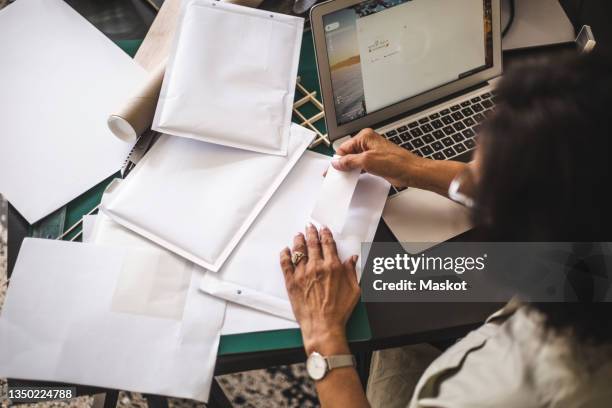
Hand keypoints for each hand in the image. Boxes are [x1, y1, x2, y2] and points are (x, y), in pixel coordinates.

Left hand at [280, 224, 359, 354]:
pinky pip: (285, 264)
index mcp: (332, 267)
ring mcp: (302, 273)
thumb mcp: (354, 290)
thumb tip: (352, 259)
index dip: (325, 234)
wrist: (323, 326)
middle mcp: (317, 267)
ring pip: (299, 250)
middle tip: (310, 226)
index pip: (328, 244)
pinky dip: (285, 254)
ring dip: (299, 240)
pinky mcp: (291, 282)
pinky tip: (285, 250)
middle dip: (311, 232)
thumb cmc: (339, 311)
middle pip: (312, 243)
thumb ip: (352, 271)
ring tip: (299, 235)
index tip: (324, 229)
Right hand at [332, 128, 424, 186]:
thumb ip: (349, 161)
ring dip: (351, 169)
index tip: (333, 169)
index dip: (338, 159)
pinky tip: (355, 178)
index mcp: (365, 137)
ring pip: (354, 160)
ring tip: (347, 177)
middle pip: (348, 153)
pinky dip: (357, 172)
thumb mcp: (367, 161)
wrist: (411, 171)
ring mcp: (372, 153)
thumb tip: (337, 162)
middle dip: (344, 164)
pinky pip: (361, 166)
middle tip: (339, 175)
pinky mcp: (376, 162)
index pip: (344, 147)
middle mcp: (368, 143)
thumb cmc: (396, 162)